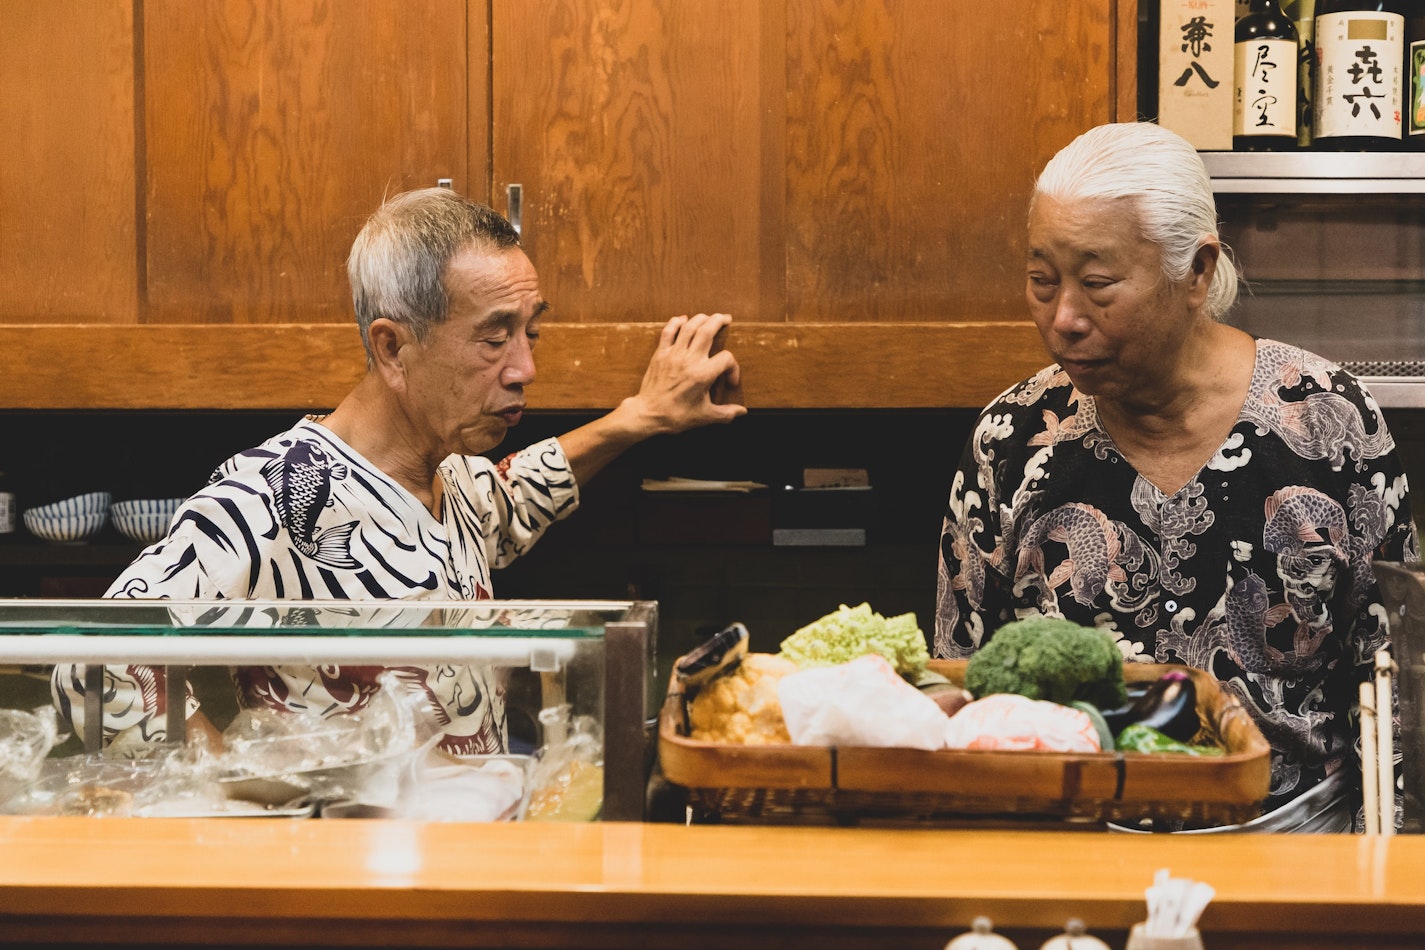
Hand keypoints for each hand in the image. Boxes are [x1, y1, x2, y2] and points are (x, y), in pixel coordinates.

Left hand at [623, 313, 745, 435]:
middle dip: (719, 321)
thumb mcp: (704, 417)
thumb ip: (726, 413)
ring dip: (701, 318)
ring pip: (689, 327)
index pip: (726, 358)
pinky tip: (683, 320)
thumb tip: (742, 412)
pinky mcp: (660, 354)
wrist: (648, 414)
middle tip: (726, 319)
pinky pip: (668, 332)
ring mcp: (674, 355)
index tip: (730, 381)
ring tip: (709, 317)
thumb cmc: (676, 416)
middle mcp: (689, 360)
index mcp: (702, 374)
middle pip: (707, 330)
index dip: (733, 368)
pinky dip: (676, 322)